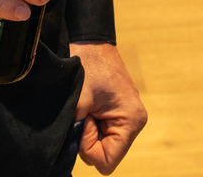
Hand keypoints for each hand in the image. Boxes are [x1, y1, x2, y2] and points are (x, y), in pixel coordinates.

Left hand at [73, 42, 145, 172]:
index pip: (107, 162)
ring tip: (87, 108)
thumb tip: (68, 150)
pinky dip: (92, 126)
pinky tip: (90, 108)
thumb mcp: (79, 101)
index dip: (88, 148)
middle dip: (88, 140)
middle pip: (105, 155)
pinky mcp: (119, 114)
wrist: (92, 41)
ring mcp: (128, 119)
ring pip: (103, 146)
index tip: (84, 121)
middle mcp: (134, 123)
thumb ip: (75, 131)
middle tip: (84, 112)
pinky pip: (103, 134)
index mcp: (131, 121)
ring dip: (89, 133)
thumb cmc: (88, 66)